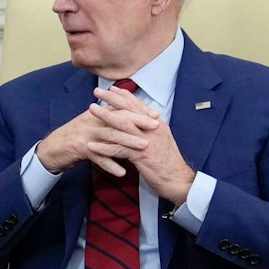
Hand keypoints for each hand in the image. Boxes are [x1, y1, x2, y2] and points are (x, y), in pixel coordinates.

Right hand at [36, 96, 147, 178]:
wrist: (51, 149)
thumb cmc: (75, 138)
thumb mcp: (92, 124)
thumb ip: (108, 118)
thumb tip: (129, 114)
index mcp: (96, 113)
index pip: (120, 108)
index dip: (139, 111)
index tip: (156, 116)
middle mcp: (92, 120)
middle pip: (118, 119)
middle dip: (138, 122)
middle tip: (156, 127)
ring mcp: (85, 134)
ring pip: (110, 136)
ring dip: (128, 141)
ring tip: (144, 147)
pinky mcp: (79, 148)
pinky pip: (97, 157)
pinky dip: (110, 165)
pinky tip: (122, 172)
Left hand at [86, 85, 195, 203]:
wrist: (178, 180)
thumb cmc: (167, 163)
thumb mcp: (160, 142)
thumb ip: (149, 131)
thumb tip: (138, 124)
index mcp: (157, 125)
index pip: (139, 105)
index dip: (125, 96)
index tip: (112, 89)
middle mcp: (152, 129)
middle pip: (130, 109)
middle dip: (112, 99)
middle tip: (97, 90)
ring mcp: (147, 141)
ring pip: (123, 124)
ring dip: (105, 115)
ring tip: (91, 109)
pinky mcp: (141, 156)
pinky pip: (119, 150)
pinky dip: (104, 147)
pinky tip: (91, 146)